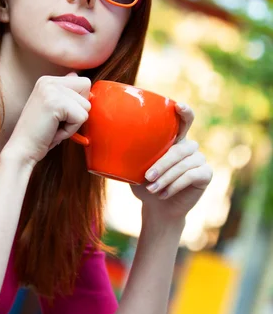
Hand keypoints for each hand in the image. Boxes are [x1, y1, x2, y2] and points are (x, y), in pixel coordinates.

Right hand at [5, 73, 90, 164]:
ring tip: (54, 127)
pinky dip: (71, 130)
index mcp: (47, 80)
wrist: (22, 150)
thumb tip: (77, 75)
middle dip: (78, 111)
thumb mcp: (53, 108)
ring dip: (73, 123)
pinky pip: (81, 117)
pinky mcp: (55, 103)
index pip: (83, 82)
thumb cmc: (39, 135)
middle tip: (57, 122)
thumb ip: (65, 92)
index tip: (59, 116)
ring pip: (86, 105)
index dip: (78, 103)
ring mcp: (51, 90)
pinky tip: (54, 132)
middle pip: (87, 88)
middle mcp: (48, 81)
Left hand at [130, 103, 212, 220]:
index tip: (178, 106)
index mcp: (174, 139)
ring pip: (184, 164)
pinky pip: (191, 176)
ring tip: (152, 189)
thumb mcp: (135, 168)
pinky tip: (163, 194)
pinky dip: (175, 185)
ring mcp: (200, 159)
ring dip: (166, 177)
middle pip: (180, 148)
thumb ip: (132, 154)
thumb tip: (107, 142)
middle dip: (162, 163)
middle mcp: (189, 146)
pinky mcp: (206, 174)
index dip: (184, 111)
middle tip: (146, 177)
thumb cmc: (145, 184)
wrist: (157, 208)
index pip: (184, 120)